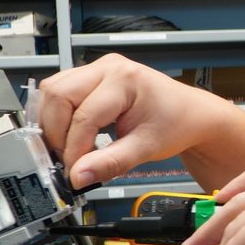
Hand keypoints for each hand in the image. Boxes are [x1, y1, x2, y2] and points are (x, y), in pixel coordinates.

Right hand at [38, 54, 223, 188]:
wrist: (191, 115)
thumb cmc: (176, 124)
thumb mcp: (146, 148)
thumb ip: (111, 163)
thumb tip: (78, 177)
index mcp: (125, 80)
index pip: (84, 116)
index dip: (74, 148)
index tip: (74, 171)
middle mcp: (108, 67)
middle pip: (58, 95)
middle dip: (57, 131)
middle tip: (67, 158)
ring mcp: (98, 69)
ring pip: (53, 90)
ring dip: (53, 122)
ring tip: (67, 147)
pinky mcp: (92, 76)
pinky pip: (60, 91)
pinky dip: (57, 114)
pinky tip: (68, 133)